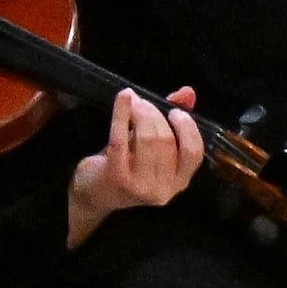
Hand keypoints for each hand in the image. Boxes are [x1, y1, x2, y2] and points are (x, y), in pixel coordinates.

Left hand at [63, 84, 201, 244]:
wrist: (93, 194)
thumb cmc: (126, 169)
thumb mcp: (152, 149)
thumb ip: (173, 123)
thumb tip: (188, 92)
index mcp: (179, 182)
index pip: (193, 152)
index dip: (187, 128)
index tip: (175, 111)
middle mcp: (165, 188)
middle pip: (167, 142)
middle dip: (156, 116)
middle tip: (143, 102)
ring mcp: (141, 186)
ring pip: (148, 140)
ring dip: (140, 113)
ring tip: (133, 101)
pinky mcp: (118, 177)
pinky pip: (121, 140)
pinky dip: (122, 114)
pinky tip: (122, 99)